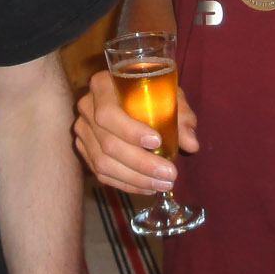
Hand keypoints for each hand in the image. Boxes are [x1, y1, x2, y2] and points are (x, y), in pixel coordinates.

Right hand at [72, 70, 198, 194]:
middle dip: (141, 163)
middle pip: (107, 143)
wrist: (132, 93)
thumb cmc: (152, 91)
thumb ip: (181, 116)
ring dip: (135, 179)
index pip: (108, 113)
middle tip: (169, 173)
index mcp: (101, 85)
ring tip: (163, 185)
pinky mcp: (85, 150)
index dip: (130, 131)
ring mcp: (82, 131)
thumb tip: (191, 144)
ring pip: (103, 163)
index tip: (157, 142)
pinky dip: (126, 184)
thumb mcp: (169, 94)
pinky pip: (101, 174)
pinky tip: (147, 188)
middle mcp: (86, 107)